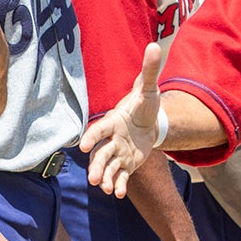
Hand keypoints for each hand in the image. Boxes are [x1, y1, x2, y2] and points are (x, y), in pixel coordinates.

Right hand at [80, 43, 162, 197]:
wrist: (151, 121)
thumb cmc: (145, 104)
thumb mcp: (149, 88)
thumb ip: (149, 70)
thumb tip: (155, 46)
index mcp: (114, 121)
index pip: (100, 129)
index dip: (92, 136)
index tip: (84, 145)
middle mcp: (113, 139)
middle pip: (101, 153)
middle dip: (97, 165)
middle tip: (94, 179)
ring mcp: (118, 153)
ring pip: (108, 166)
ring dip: (106, 178)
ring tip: (106, 189)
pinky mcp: (126, 164)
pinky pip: (121, 176)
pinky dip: (120, 185)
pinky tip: (119, 194)